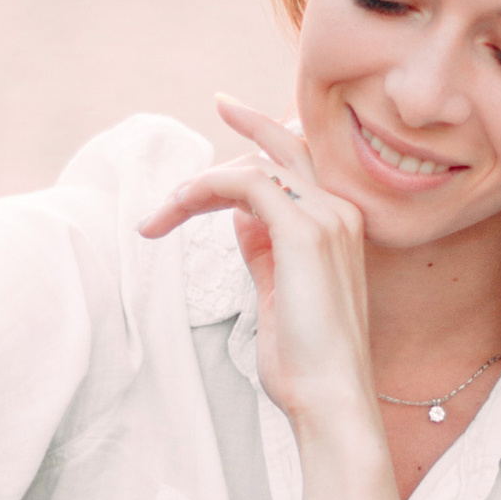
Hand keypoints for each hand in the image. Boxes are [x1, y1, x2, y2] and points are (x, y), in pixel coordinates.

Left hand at [139, 93, 376, 432]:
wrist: (329, 396)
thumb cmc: (304, 360)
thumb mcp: (278, 293)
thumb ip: (263, 250)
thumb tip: (239, 218)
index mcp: (340, 226)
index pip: (299, 166)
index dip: (266, 138)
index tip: (233, 113)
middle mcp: (340, 213)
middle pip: (288, 148)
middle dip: (250, 122)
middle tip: (218, 103)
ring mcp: (327, 218)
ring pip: (255, 166)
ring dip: (198, 185)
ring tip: (160, 216)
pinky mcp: (303, 232)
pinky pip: (244, 183)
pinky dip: (204, 188)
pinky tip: (176, 210)